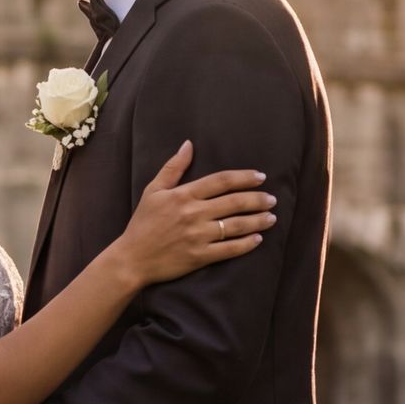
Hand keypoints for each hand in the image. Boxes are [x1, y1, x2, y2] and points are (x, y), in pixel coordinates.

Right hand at [112, 141, 276, 283]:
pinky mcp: (200, 257)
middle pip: (234, 202)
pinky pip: (229, 249)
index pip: (221, 181)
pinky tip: (258, 238)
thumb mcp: (153, 190)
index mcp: (183, 195)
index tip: (260, 176)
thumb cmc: (142, 223)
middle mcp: (193, 214)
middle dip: (257, 199)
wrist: (132, 258)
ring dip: (257, 220)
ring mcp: (198, 236)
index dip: (244, 177)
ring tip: (272, 217)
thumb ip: (173, 167)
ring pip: (236, 225)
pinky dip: (246, 244)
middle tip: (272, 198)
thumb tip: (188, 144)